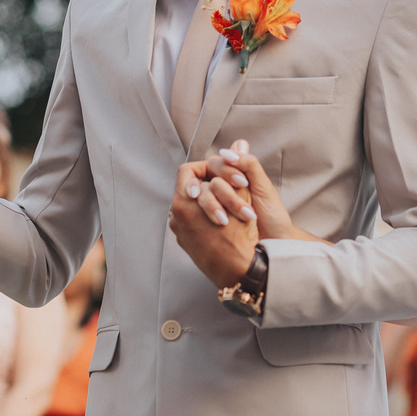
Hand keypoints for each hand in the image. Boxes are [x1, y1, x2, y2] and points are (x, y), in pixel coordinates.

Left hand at [168, 163, 257, 288]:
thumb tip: (239, 144)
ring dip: (209, 201)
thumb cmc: (239, 237)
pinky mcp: (186, 243)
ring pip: (190, 205)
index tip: (222, 175)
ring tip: (227, 208)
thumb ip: (234, 170)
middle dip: (209, 185)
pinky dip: (204, 217)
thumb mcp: (240, 197)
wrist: (238, 272)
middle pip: (188, 187)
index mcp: (183, 202)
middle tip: (227, 189)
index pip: (188, 171)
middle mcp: (176, 216)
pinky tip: (223, 222)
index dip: (207, 168)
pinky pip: (191, 221)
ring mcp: (179, 231)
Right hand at [205, 140, 297, 240]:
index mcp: (231, 175)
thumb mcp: (264, 187)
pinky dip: (207, 215)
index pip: (215, 163)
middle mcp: (219, 187)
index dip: (223, 169)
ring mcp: (212, 204)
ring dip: (213, 205)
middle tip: (235, 205)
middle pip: (204, 179)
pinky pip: (197, 213)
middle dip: (221, 191)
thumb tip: (232, 149)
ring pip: (200, 196)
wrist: (274, 242)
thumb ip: (249, 164)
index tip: (241, 182)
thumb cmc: (272, 215)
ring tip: (229, 218)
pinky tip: (219, 222)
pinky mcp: (207, 221)